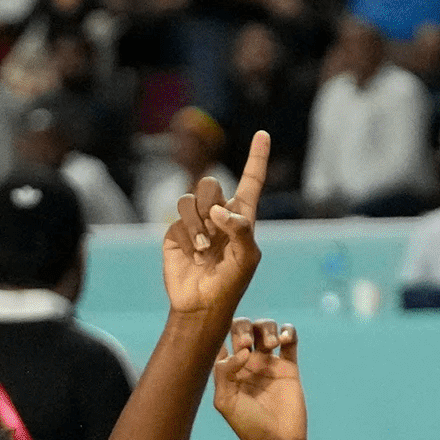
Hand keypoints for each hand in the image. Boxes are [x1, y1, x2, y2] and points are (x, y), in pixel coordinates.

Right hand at [156, 129, 272, 319]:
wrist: (201, 304)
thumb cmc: (231, 284)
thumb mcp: (247, 258)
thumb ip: (240, 230)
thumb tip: (218, 211)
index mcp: (242, 217)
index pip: (251, 181)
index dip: (257, 157)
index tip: (263, 134)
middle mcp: (218, 215)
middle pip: (211, 185)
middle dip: (212, 202)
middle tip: (215, 228)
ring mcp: (196, 223)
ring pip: (192, 198)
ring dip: (199, 222)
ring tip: (204, 247)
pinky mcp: (176, 232)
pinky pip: (178, 218)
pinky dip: (188, 234)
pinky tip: (194, 252)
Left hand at [210, 318, 305, 439]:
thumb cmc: (247, 425)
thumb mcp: (225, 402)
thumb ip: (224, 373)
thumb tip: (242, 352)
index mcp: (228, 369)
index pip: (219, 338)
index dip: (220, 331)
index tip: (228, 344)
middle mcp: (247, 362)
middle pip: (242, 328)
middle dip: (243, 328)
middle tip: (247, 344)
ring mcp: (268, 363)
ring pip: (265, 328)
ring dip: (266, 328)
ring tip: (271, 345)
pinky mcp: (289, 367)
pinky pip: (290, 339)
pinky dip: (288, 331)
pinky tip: (284, 339)